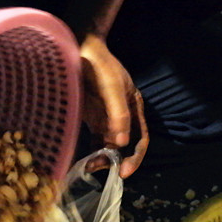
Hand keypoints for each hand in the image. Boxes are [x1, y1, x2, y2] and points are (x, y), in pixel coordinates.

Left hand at [80, 33, 148, 177]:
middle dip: (116, 160)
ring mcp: (107, 117)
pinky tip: (83, 159)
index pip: (141, 139)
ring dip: (102, 158)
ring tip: (89, 167)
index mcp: (134, 108)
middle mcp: (123, 116)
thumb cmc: (101, 66)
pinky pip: (95, 139)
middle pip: (124, 145)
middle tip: (102, 171)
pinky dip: (91, 150)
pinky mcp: (92, 118)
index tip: (124, 172)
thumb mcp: (113, 88)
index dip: (135, 157)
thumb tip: (122, 144)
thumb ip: (118, 115)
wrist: (80, 49)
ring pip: (108, 145)